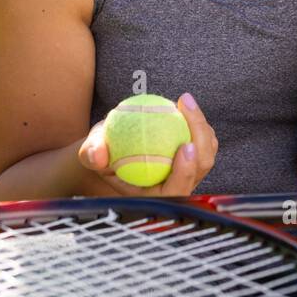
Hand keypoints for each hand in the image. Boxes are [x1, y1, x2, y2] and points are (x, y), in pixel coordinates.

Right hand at [78, 93, 217, 196]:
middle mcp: (176, 187)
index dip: (185, 173)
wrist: (113, 150)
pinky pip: (205, 141)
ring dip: (201, 127)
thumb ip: (91, 154)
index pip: (175, 190)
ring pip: (207, 153)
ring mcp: (188, 173)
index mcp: (154, 195)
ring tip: (184, 101)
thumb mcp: (90, 152)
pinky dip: (198, 123)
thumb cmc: (102, 153)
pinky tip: (184, 104)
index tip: (185, 146)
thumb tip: (98, 154)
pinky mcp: (194, 158)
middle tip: (186, 108)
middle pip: (200, 168)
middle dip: (201, 139)